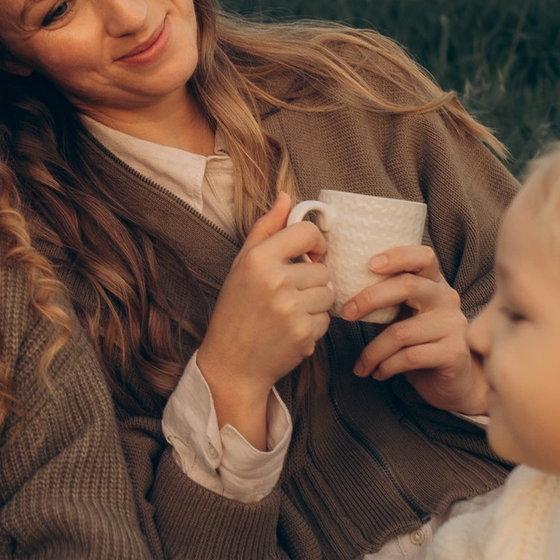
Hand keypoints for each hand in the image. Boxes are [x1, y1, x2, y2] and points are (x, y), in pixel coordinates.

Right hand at [195, 191, 334, 445]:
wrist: (231, 364)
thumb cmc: (236, 310)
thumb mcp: (242, 265)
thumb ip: (266, 229)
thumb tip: (286, 196)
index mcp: (258, 258)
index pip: (308, 233)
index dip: (315, 243)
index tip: (309, 255)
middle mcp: (275, 281)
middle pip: (323, 268)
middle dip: (312, 280)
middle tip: (288, 294)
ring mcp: (291, 309)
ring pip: (328, 293)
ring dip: (315, 303)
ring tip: (289, 312)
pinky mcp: (304, 334)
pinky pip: (326, 319)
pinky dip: (314, 325)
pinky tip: (291, 330)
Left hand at [346, 245, 489, 416]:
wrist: (452, 381)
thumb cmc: (419, 344)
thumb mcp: (402, 316)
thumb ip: (385, 301)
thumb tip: (341, 293)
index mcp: (434, 283)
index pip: (423, 257)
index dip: (397, 256)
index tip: (369, 264)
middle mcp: (447, 299)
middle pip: (408, 286)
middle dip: (370, 298)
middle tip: (347, 314)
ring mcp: (454, 325)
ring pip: (402, 331)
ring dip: (373, 350)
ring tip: (362, 364)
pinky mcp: (454, 352)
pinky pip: (410, 356)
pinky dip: (387, 366)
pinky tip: (379, 373)